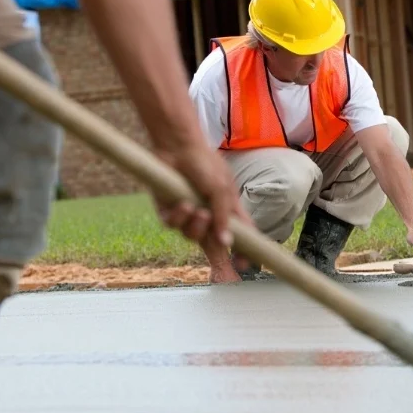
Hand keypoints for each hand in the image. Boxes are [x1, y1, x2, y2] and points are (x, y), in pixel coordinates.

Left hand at [153, 141, 253, 273]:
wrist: (178, 147)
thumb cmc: (205, 163)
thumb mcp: (222, 190)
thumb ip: (224, 216)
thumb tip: (227, 242)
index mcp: (225, 211)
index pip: (237, 237)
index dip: (241, 253)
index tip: (244, 266)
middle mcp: (207, 215)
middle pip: (211, 244)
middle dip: (214, 251)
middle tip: (215, 242)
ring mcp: (188, 214)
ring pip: (191, 236)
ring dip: (196, 227)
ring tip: (198, 211)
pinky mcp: (168, 210)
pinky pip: (173, 225)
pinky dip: (179, 217)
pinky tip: (183, 204)